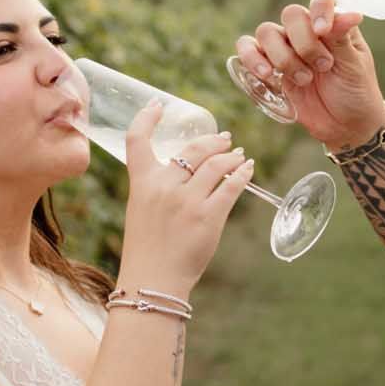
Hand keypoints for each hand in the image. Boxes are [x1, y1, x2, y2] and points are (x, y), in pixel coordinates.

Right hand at [120, 101, 254, 294]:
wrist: (153, 281)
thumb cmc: (148, 248)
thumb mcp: (142, 210)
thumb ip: (159, 187)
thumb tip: (190, 170)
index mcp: (142, 183)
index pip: (137, 140)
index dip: (146, 118)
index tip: (158, 105)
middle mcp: (164, 186)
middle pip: (193, 149)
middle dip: (213, 141)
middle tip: (225, 139)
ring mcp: (187, 200)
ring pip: (217, 164)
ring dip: (231, 156)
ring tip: (238, 155)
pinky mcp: (208, 216)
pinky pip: (231, 186)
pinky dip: (242, 174)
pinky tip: (247, 169)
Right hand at [234, 0, 384, 150]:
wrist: (345, 126)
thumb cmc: (356, 91)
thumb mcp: (354, 64)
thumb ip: (343, 37)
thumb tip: (351, 12)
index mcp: (332, 23)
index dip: (319, 6)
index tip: (324, 30)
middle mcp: (307, 30)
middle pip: (291, 14)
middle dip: (305, 43)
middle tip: (323, 66)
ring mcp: (286, 47)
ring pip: (266, 32)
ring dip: (283, 57)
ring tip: (303, 79)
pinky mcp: (269, 66)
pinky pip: (248, 51)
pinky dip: (252, 59)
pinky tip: (267, 74)